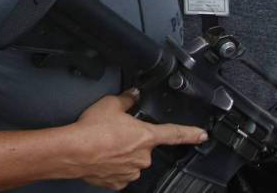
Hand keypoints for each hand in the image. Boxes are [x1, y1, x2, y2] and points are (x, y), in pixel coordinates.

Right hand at [70, 90, 206, 190]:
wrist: (74, 152)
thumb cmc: (92, 129)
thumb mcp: (109, 104)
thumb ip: (126, 99)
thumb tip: (132, 95)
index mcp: (146, 136)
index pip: (175, 133)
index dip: (191, 133)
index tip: (202, 135)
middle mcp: (143, 156)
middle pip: (143, 147)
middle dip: (132, 141)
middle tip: (113, 134)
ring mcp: (131, 172)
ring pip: (131, 161)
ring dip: (121, 154)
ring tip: (103, 145)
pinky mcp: (118, 182)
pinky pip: (119, 174)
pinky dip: (112, 166)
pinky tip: (100, 158)